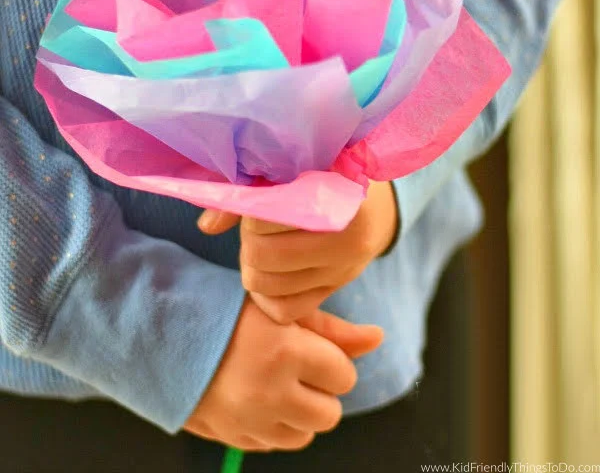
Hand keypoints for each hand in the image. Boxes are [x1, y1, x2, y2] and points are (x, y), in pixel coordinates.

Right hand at [184, 298, 383, 450]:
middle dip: (322, 390)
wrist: (165, 331)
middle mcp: (271, 393)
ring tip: (277, 383)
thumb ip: (334, 329)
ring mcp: (249, 421)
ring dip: (300, 412)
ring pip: (305, 435)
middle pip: (330, 413)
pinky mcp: (232, 437)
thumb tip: (379, 338)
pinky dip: (275, 426)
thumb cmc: (228, 311)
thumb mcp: (281, 309)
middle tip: (297, 367)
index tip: (311, 349)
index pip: (344, 375)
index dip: (331, 360)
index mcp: (287, 352)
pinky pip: (273, 445)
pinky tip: (258, 398)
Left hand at [198, 181, 398, 323]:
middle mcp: (348, 242)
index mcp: (339, 201)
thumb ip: (250, 192)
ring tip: (260, 247)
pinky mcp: (334, 291)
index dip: (252, 210)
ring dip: (253, 267)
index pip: (269, 217)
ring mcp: (343, 272)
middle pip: (264, 255)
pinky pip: (286, 310)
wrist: (371, 207)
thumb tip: (206, 227)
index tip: (258, 201)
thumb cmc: (326, 179)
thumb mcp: (296, 171)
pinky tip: (269, 273)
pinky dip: (267, 296)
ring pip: (271, 286)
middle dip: (249, 241)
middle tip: (255, 228)